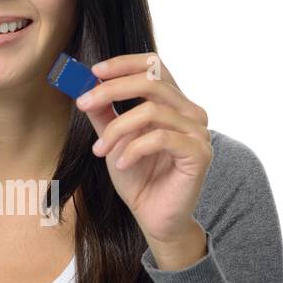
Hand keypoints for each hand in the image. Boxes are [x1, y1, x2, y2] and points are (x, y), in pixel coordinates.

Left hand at [75, 52, 212, 267]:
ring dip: (117, 129)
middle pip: (152, 83)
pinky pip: (160, 138)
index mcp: (175, 103)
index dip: (124, 64)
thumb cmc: (139, 179)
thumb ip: (105, 114)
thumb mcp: (115, 140)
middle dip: (112, 90)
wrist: (154, 218)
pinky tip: (120, 163)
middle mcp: (191, 112)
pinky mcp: (199, 154)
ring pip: (152, 111)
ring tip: (100, 150)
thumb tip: (84, 87)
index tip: (94, 71)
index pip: (155, 67)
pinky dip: (133, 149)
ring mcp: (199, 132)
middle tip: (83, 103)